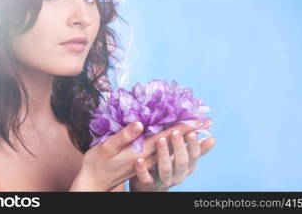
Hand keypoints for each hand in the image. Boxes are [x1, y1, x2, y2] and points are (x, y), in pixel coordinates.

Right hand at [70, 121, 196, 190]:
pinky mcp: (142, 162)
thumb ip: (123, 136)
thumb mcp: (107, 148)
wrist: (94, 182)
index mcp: (141, 152)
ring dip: (185, 139)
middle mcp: (147, 157)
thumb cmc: (97, 164)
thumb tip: (139, 124)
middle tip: (206, 121)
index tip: (198, 119)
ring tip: (197, 129)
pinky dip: (174, 145)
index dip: (182, 127)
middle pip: (174, 143)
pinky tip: (178, 140)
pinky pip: (163, 152)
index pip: (167, 137)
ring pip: (171, 148)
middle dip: (190, 131)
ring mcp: (146, 161)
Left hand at [129, 121, 215, 191]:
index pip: (194, 156)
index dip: (193, 145)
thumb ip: (196, 147)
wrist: (150, 185)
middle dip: (179, 147)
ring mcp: (163, 180)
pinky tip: (139, 160)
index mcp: (187, 166)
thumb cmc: (169, 163)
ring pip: (165, 169)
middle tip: (175, 132)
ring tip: (160, 140)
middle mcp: (178, 175)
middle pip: (181, 162)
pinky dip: (143, 169)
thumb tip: (212, 135)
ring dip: (163, 154)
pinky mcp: (148, 184)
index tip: (192, 132)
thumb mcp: (182, 155)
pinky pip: (146, 178)